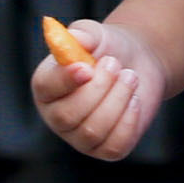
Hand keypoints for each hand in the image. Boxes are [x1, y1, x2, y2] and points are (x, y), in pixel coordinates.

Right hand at [30, 18, 166, 159]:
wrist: (138, 65)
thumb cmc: (109, 49)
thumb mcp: (97, 35)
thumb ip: (84, 33)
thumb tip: (76, 37)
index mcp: (47, 85)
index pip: (45, 87)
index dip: (64, 80)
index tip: (87, 67)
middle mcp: (57, 116)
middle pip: (67, 116)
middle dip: (99, 88)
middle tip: (115, 64)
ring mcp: (80, 137)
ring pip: (93, 131)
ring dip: (118, 99)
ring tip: (130, 77)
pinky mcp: (106, 149)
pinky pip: (114, 145)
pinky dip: (129, 120)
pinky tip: (134, 100)